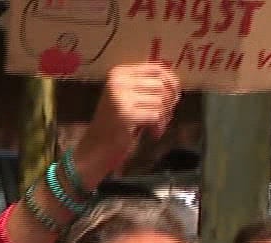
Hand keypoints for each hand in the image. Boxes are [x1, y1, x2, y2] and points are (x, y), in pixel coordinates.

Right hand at [74, 63, 180, 183]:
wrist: (96, 147)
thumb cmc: (115, 124)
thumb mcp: (128, 97)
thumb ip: (145, 85)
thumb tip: (173, 80)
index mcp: (119, 73)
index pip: (155, 68)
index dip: (171, 80)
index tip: (174, 95)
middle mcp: (118, 81)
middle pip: (160, 84)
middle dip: (169, 101)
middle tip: (167, 114)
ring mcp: (121, 97)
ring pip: (160, 100)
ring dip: (164, 115)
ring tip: (158, 126)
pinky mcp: (126, 114)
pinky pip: (156, 115)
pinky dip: (159, 126)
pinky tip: (153, 133)